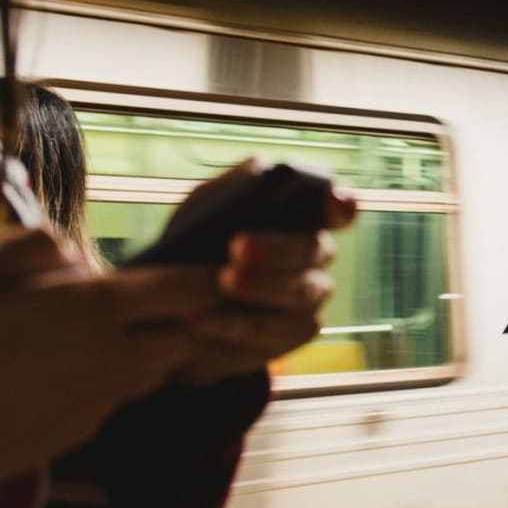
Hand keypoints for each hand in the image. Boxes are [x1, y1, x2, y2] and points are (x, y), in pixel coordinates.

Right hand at [0, 228, 215, 474]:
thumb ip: (29, 252)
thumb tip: (66, 249)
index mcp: (93, 308)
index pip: (187, 291)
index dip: (206, 280)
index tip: (214, 271)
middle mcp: (112, 357)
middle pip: (186, 339)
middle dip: (185, 324)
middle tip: (169, 306)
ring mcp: (98, 400)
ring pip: (153, 373)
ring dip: (146, 354)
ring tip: (110, 335)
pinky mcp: (78, 432)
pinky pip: (112, 401)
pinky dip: (106, 384)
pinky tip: (68, 372)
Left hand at [176, 164, 355, 384]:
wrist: (167, 305)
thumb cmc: (195, 246)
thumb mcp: (203, 209)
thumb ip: (231, 186)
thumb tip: (261, 167)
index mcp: (303, 220)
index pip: (336, 209)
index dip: (341, 204)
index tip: (336, 200)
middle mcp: (315, 259)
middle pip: (313, 254)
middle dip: (277, 251)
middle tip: (236, 248)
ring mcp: (307, 302)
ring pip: (300, 298)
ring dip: (259, 292)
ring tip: (214, 286)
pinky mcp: (287, 340)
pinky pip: (278, 339)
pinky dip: (236, 331)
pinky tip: (198, 321)